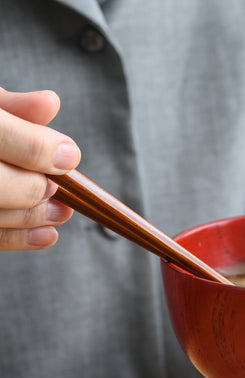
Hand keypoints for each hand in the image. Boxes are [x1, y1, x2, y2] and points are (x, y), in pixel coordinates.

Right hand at [0, 88, 79, 249]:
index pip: (0, 135)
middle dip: (34, 187)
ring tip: (60, 213)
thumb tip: (49, 104)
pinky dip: (15, 238)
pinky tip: (45, 235)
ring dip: (31, 218)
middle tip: (56, 186)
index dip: (41, 149)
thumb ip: (5, 105)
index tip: (70, 156)